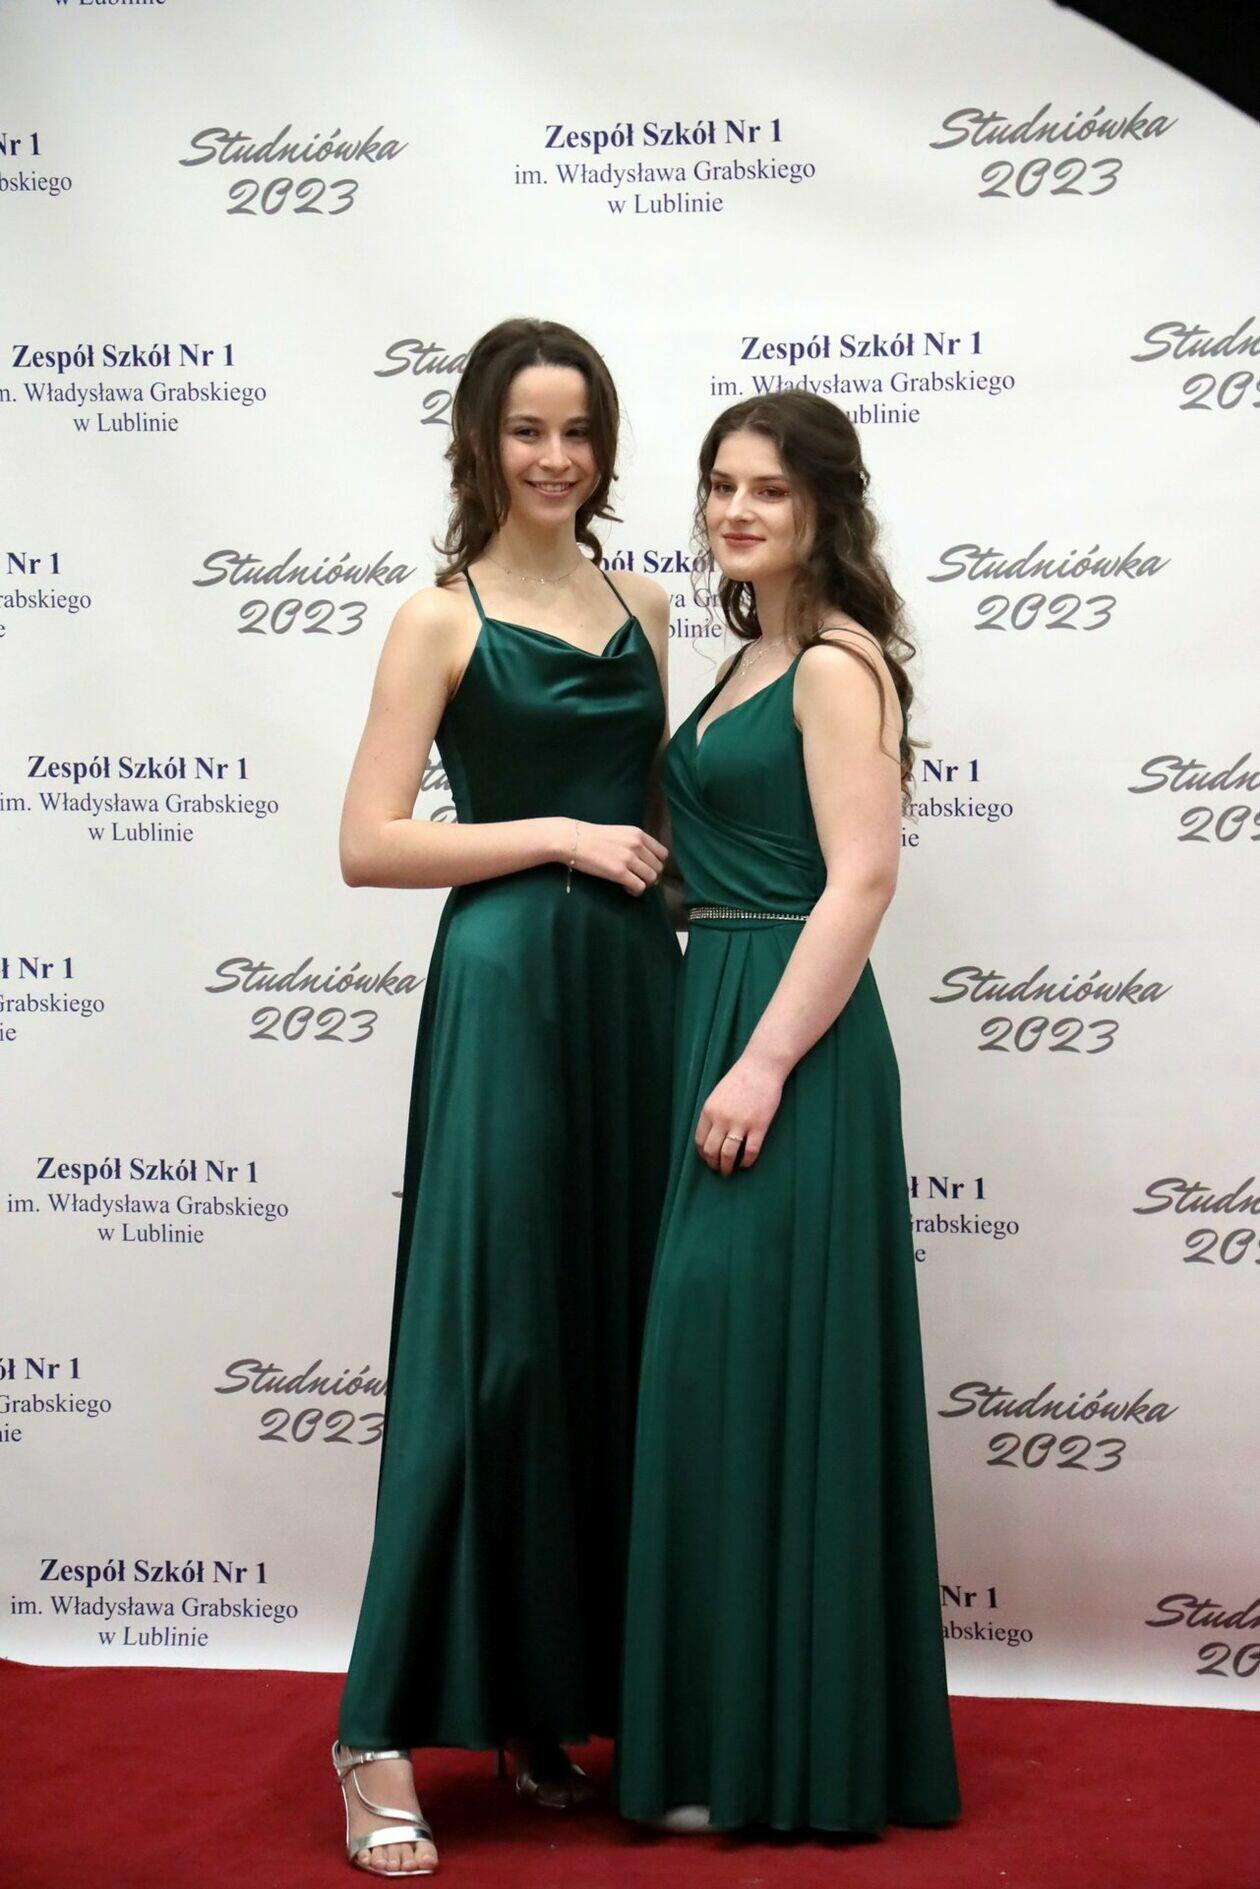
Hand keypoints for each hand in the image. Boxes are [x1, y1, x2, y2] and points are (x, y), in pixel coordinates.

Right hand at [570, 821, 667, 896]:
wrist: (573, 839)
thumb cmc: (593, 837)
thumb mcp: (620, 833)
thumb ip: (634, 843)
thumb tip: (646, 861)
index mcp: (638, 834)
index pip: (662, 853)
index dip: (656, 864)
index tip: (646, 868)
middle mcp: (637, 845)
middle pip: (658, 868)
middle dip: (650, 875)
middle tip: (638, 878)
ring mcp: (628, 859)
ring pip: (651, 878)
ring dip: (644, 884)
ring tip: (631, 883)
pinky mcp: (619, 872)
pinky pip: (639, 887)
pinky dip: (635, 891)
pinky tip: (626, 888)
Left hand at [695, 1054, 783, 1173]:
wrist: (761, 1068)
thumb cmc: (740, 1079)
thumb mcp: (717, 1095)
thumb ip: (713, 1114)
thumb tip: (711, 1136)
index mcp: (709, 1111)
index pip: (700, 1140)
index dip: (703, 1154)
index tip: (707, 1159)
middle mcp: (722, 1119)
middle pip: (711, 1151)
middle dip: (713, 1164)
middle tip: (718, 1169)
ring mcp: (740, 1124)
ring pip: (728, 1154)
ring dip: (727, 1167)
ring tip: (729, 1171)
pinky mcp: (758, 1127)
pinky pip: (750, 1152)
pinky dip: (746, 1162)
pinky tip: (745, 1164)